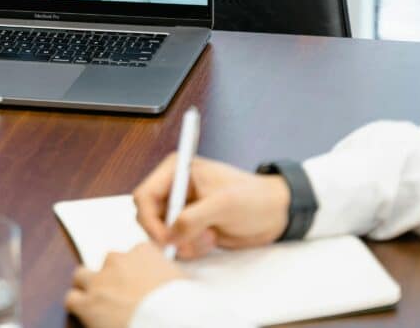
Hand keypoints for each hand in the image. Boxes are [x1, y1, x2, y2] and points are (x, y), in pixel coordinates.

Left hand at [65, 242, 186, 327]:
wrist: (169, 322)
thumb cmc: (182, 305)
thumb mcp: (185, 282)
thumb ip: (172, 275)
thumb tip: (174, 281)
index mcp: (143, 252)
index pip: (136, 253)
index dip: (137, 269)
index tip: (141, 281)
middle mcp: (119, 260)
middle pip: (109, 262)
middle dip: (112, 277)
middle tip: (122, 295)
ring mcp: (100, 279)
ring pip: (82, 275)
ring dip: (90, 287)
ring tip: (99, 303)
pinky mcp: (87, 302)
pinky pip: (72, 299)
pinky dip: (78, 306)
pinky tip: (88, 316)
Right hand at [133, 154, 289, 258]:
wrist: (276, 213)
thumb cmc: (253, 198)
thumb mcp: (223, 204)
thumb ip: (192, 218)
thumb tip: (169, 235)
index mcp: (176, 170)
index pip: (144, 195)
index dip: (149, 219)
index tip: (166, 238)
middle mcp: (174, 188)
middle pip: (147, 217)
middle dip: (167, 234)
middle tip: (189, 242)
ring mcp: (181, 208)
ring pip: (161, 233)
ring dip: (182, 243)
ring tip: (209, 237)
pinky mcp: (189, 226)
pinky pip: (175, 243)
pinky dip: (189, 249)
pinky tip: (211, 240)